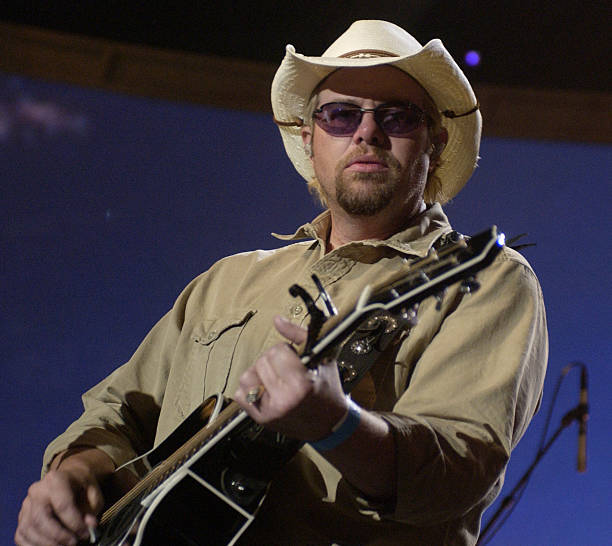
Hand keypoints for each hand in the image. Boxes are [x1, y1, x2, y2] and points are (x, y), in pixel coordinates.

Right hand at [15, 455, 103, 545]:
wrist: (69, 478)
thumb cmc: (81, 486)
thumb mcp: (93, 492)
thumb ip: (92, 509)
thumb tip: (90, 527)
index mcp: (55, 480)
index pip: (62, 505)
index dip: (74, 523)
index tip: (85, 533)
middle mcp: (37, 491)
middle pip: (40, 519)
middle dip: (58, 536)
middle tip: (74, 542)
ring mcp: (26, 505)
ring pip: (28, 530)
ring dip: (47, 543)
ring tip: (65, 545)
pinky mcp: (22, 518)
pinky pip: (22, 536)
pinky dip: (34, 545)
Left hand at [235, 315, 347, 440]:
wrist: (329, 423)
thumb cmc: (327, 389)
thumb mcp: (322, 358)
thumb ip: (298, 335)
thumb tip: (277, 320)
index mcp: (301, 385)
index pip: (277, 351)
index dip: (286, 351)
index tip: (294, 359)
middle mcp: (283, 400)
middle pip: (262, 361)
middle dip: (274, 360)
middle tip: (287, 370)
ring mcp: (270, 411)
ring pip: (247, 375)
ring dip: (260, 373)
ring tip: (275, 378)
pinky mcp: (260, 418)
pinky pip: (240, 393)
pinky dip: (250, 388)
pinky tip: (266, 389)